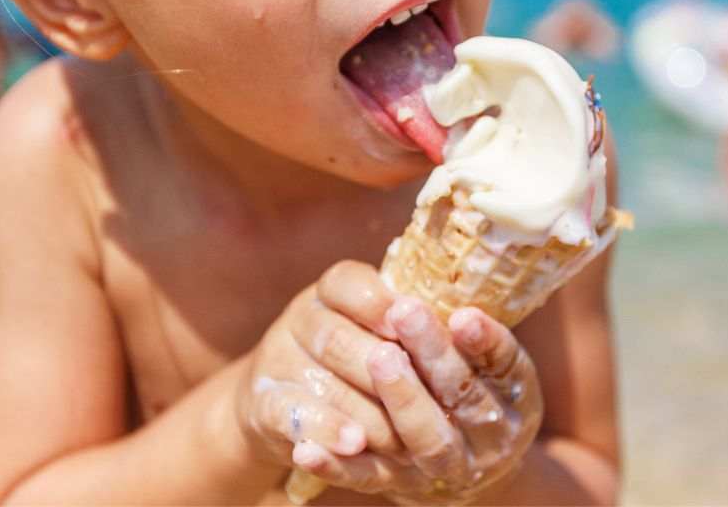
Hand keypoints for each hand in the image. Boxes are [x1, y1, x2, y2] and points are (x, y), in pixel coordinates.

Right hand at [233, 262, 405, 474]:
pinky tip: (353, 443)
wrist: (281, 402)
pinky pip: (293, 416)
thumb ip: (408, 326)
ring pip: (322, 381)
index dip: (379, 304)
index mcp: (332, 290)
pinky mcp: (262, 405)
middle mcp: (302, 318)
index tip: (409, 321)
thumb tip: (465, 327)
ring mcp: (277, 360)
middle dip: (384, 369)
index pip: (348, 283)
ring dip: (366, 410)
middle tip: (425, 396)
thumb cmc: (353, 359)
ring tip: (403, 436)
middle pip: (338, 337)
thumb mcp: (375, 330)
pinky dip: (325, 430)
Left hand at [293, 293, 543, 504]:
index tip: (462, 313)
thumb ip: (463, 325)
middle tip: (406, 312)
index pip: (507, 365)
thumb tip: (429, 273)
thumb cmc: (467, 386)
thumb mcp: (484, 359)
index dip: (486, 340)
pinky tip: (308, 447)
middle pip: (465, 395)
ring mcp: (447, 466)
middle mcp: (491, 438)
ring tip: (378, 357)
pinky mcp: (399, 484)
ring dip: (403, 397)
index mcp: (516, 397)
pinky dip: (338, 464)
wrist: (464, 461)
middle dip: (435, 353)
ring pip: (427, 437)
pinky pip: (368, 475)